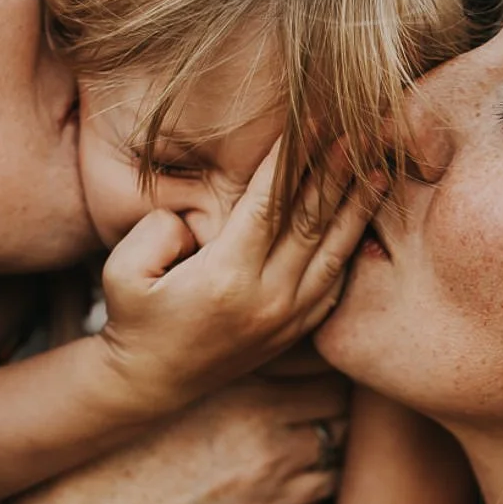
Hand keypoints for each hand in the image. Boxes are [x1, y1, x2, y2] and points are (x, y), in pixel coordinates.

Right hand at [0, 372, 348, 503]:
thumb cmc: (117, 452)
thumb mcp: (161, 392)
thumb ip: (204, 365)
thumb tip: (232, 349)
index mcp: (225, 367)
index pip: (301, 341)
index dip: (312, 347)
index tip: (306, 357)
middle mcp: (258, 402)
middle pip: (334, 381)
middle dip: (334, 387)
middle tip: (322, 394)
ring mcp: (271, 451)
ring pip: (339, 428)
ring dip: (333, 430)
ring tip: (316, 431)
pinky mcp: (272, 496)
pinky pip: (329, 477)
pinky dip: (325, 472)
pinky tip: (304, 471)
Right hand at [96, 145, 378, 416]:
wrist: (152, 383)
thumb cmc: (134, 318)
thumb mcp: (123, 270)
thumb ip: (158, 230)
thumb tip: (196, 215)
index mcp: (225, 278)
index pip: (268, 205)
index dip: (293, 159)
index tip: (313, 120)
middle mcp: (265, 299)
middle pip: (312, 224)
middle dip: (338, 173)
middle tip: (363, 132)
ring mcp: (286, 319)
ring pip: (334, 254)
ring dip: (358, 208)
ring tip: (380, 169)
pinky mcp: (295, 331)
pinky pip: (335, 284)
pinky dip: (352, 248)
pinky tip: (364, 217)